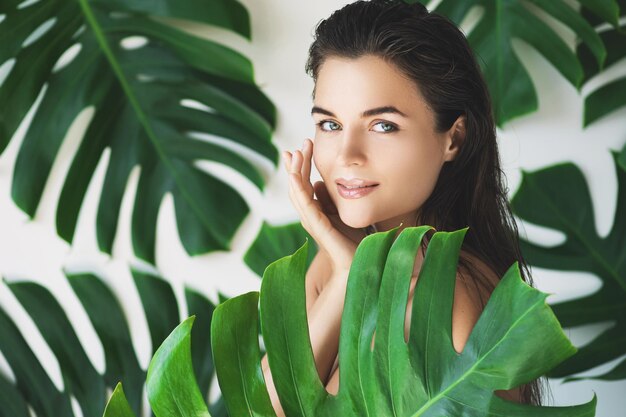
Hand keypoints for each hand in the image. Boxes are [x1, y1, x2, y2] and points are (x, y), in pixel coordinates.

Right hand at [283, 138, 366, 273]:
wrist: (358, 263)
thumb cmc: (352, 241)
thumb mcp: (341, 211)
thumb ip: (330, 199)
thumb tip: (318, 182)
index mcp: (315, 211)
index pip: (303, 184)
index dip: (300, 166)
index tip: (300, 147)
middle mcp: (310, 215)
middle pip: (297, 185)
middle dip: (296, 164)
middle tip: (298, 145)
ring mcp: (311, 220)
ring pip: (297, 191)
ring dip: (294, 171)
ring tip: (294, 153)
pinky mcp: (317, 226)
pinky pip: (304, 204)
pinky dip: (298, 188)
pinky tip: (295, 175)